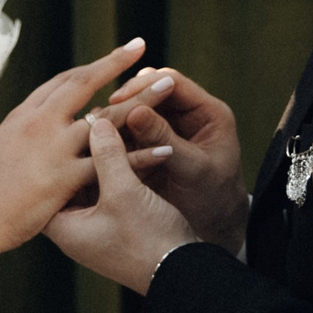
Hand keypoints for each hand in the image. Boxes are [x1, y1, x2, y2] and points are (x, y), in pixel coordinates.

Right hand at [0, 38, 150, 252]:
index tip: (117, 55)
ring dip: (141, 101)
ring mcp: (52, 148)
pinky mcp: (63, 177)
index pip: (64, 80)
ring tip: (169, 85)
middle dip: (117, 64)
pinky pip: (111, 163)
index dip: (93, 67)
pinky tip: (166, 149)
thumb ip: (26, 134)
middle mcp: (39, 122)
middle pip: (85, 84)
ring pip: (106, 120)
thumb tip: (39, 126)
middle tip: (145, 47)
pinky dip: (141, 156)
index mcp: (24, 114)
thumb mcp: (2, 149)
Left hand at [46, 116, 199, 292]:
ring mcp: (95, 230)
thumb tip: (94, 120)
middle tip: (84, 123)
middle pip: (67, 181)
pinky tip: (127, 148)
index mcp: (64, 228)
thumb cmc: (149, 239)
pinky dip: (115, 172)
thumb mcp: (124, 192)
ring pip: (90, 184)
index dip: (52, 152)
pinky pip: (108, 192)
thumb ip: (107, 155)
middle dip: (78, 152)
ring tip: (108, 130)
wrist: (184, 273)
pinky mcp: (116, 227)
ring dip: (100, 160)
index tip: (61, 126)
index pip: (44, 181)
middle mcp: (74, 231)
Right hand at [98, 65, 248, 250]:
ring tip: (94, 129)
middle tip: (101, 113)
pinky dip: (116, 137)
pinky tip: (97, 144)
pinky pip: (131, 133)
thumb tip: (134, 112)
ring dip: (118, 119)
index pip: (172, 82)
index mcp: (208, 113)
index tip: (118, 99)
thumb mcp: (193, 169)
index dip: (144, 86)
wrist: (217, 230)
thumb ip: (165, 140)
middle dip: (126, 100)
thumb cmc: (214, 201)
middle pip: (151, 92)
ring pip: (138, 111)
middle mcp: (188, 115)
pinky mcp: (154, 146)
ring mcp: (170, 130)